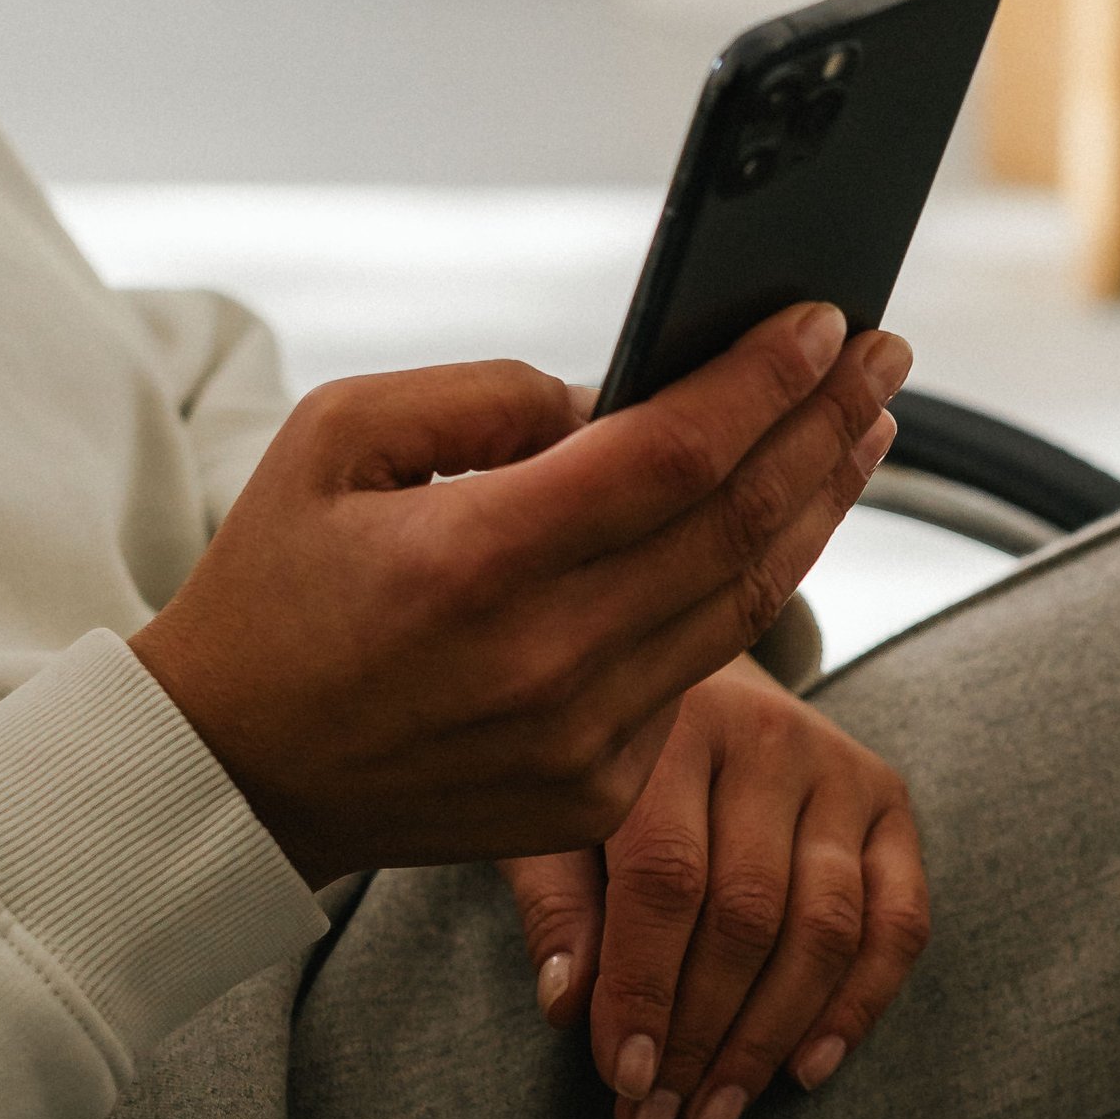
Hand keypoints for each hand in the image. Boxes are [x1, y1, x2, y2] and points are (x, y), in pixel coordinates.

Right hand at [131, 305, 906, 885]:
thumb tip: (621, 393)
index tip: (827, 321)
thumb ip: (484, 396)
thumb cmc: (276, 587)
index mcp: (473, 560)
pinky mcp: (595, 797)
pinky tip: (779, 527)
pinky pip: (697, 676)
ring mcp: (579, 742)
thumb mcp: (335, 440)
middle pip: (737, 527)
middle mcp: (542, 661)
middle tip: (885, 358)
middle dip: (826, 428)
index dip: (764, 382)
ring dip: (817, 508)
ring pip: (744, 607)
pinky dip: (745, 592)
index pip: (671, 454)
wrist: (234, 775)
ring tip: (863, 430)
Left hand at [500, 658, 928, 1118]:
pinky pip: (900, 924)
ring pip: (826, 928)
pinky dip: (857, 1007)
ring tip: (715, 1114)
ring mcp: (841, 770)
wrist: (679, 677)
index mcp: (675, 723)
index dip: (645, 988)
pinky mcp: (890, 804)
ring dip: (769, 1039)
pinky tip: (804, 1072)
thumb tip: (569, 1006)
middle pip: (748, 912)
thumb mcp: (552, 818)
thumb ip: (558, 902)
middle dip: (702, 1034)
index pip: (667, 876)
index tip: (624, 1080)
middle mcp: (769, 736)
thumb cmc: (603, 768)